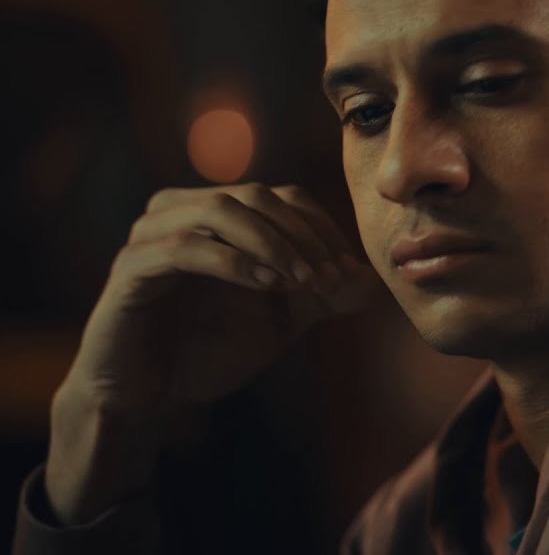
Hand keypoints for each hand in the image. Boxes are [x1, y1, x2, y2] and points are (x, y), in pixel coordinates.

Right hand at [45, 183, 386, 523]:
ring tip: (302, 281)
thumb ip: (323, 297)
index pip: (284, 197)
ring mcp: (150, 234)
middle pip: (256, 195)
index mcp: (218, 215)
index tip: (348, 272)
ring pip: (219, 209)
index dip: (322, 229)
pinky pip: (183, 247)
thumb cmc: (210, 351)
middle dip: (302, 236)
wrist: (150, 398)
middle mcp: (181, 211)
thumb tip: (372, 280)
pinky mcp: (130, 267)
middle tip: (330, 279)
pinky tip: (265, 285)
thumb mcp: (281, 321)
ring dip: (271, 242)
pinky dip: (232, 261)